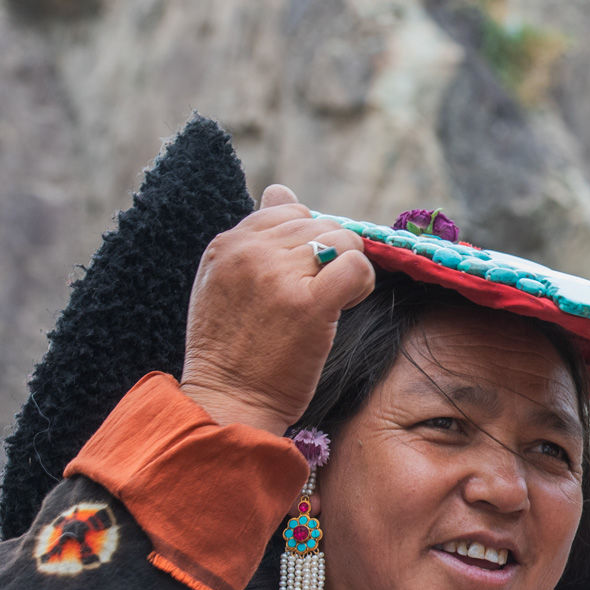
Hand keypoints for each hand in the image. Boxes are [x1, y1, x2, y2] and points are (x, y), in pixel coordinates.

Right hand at [179, 184, 374, 434]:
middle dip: (332, 257)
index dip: (310, 243)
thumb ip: (255, 236)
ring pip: (342, 241)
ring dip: (348, 271)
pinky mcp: (307, 303)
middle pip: (321, 224)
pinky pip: (356, 267)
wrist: (229, 400)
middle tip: (322, 296)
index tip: (305, 276)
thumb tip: (280, 189)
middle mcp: (249, 251)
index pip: (289, 211)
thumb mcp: (226, 282)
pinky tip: (347, 305)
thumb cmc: (233, 349)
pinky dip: (363, 283)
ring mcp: (278, 275)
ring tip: (331, 304)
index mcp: (227, 243)